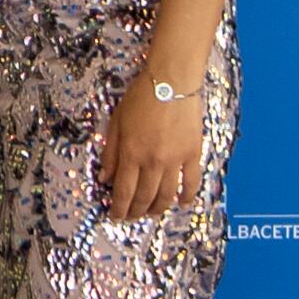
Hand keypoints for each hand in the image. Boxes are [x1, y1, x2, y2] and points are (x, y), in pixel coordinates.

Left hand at [99, 70, 202, 220]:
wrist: (172, 81)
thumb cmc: (140, 97)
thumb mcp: (116, 122)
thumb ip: (111, 153)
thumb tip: (105, 179)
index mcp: (131, 154)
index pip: (123, 191)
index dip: (119, 209)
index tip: (115, 217)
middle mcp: (153, 162)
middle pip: (144, 197)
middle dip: (135, 212)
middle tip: (131, 217)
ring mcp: (175, 160)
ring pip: (166, 195)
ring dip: (157, 208)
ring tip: (151, 213)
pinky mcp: (193, 154)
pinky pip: (191, 182)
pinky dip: (187, 196)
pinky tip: (182, 203)